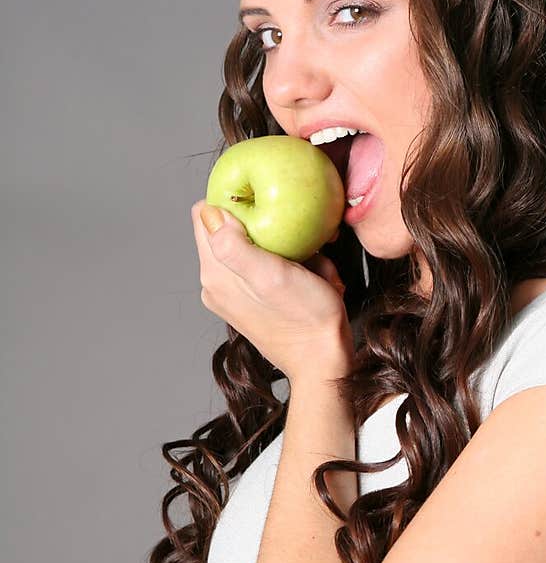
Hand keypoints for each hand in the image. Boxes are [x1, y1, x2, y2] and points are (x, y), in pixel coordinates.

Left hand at [191, 200, 352, 379]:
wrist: (323, 361)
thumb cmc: (307, 316)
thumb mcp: (272, 275)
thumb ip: (234, 246)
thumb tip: (209, 212)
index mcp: (214, 272)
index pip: (204, 212)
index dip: (234, 202)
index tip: (269, 212)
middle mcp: (215, 283)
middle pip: (227, 228)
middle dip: (262, 226)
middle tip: (296, 244)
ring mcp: (230, 295)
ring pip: (250, 246)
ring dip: (281, 246)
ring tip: (305, 266)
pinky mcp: (248, 303)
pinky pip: (262, 267)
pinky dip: (284, 265)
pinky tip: (306, 277)